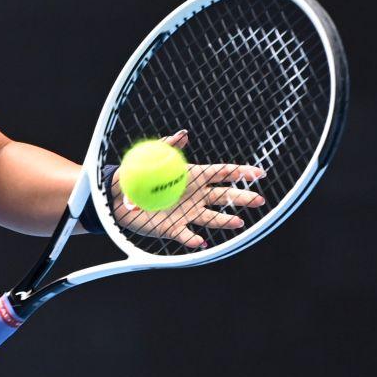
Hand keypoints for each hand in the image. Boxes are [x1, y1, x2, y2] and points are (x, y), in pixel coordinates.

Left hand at [111, 129, 265, 248]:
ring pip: (212, 218)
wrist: (116, 198)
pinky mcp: (174, 229)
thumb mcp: (150, 158)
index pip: (222, 173)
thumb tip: (182, 135)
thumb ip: (166, 147)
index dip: (242, 173)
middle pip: (225, 197)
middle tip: (259, 200)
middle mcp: (195, 196)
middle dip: (243, 198)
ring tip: (238, 222)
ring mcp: (187, 213)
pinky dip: (193, 239)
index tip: (259, 174)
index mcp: (194, 176)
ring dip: (225, 221)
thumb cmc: (136, 174)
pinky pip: (186, 235)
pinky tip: (199, 241)